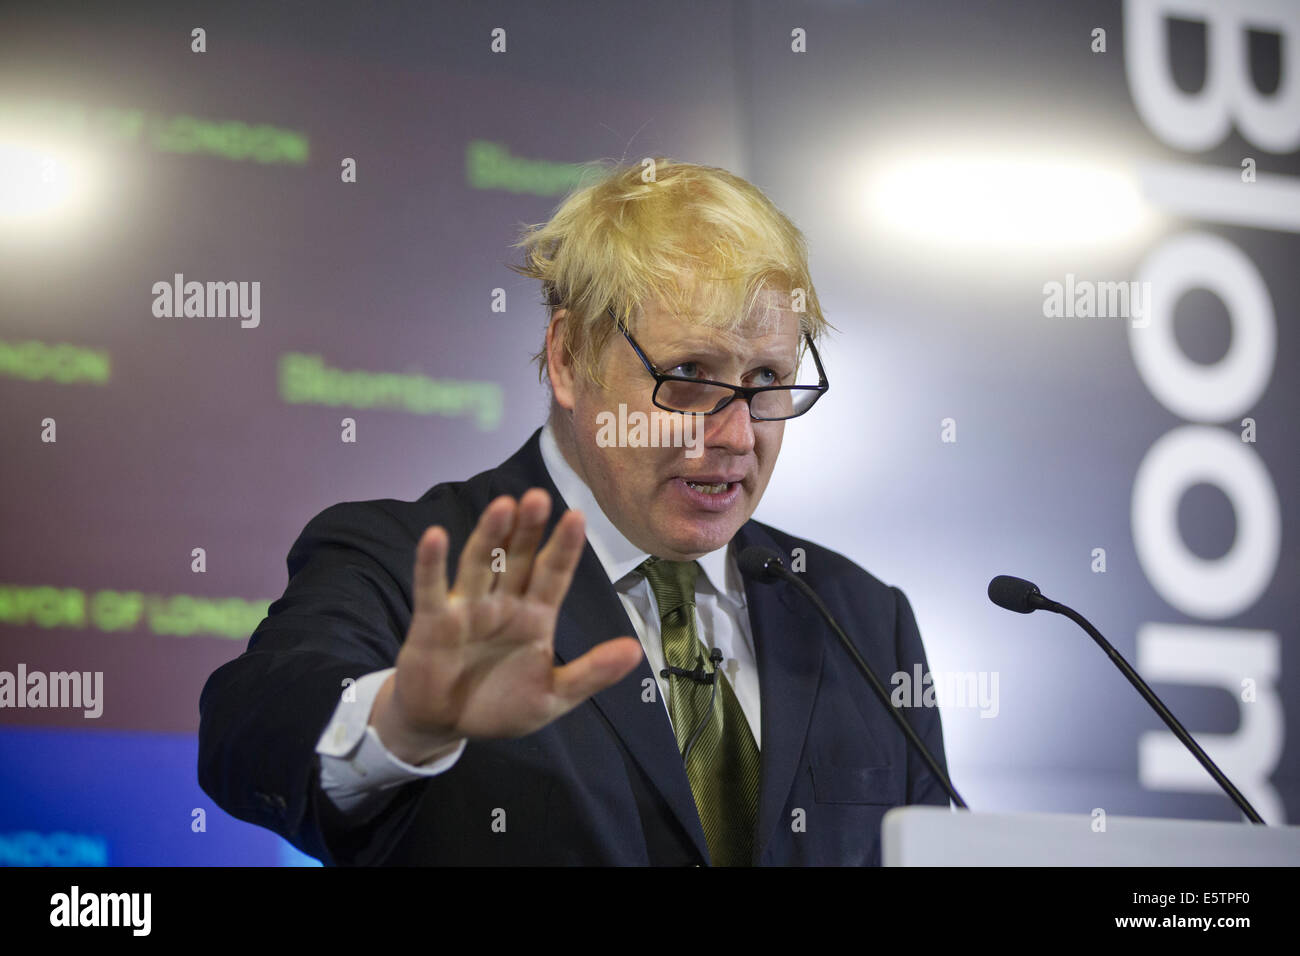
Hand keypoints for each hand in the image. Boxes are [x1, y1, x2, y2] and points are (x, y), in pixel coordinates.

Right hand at [370, 489, 642, 763]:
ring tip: (503, 505)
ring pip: (480, 564)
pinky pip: (432, 588)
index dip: (564, 547)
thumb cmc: (501, 706)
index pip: (554, 574)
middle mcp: (503, 603)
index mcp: (535, 616)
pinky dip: (431, 563)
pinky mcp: (432, 621)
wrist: (445, 725)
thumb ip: (591, 673)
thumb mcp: (553, 696)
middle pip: (517, 559)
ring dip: (489, 535)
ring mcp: (467, 608)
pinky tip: (435, 536)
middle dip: (528, 529)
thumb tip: (637, 652)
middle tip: (539, 498)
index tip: (578, 517)